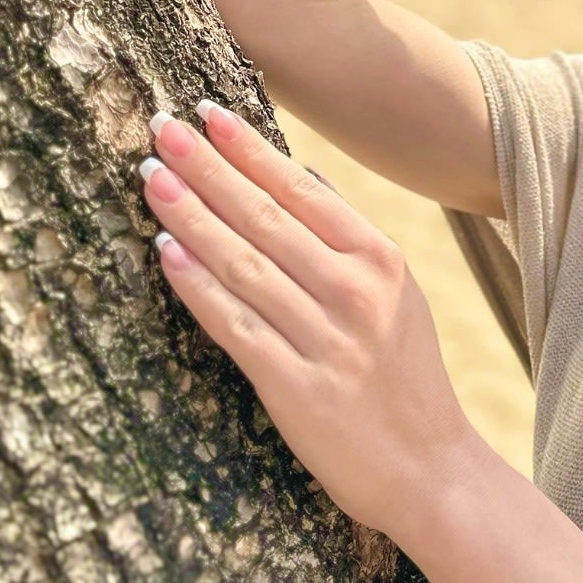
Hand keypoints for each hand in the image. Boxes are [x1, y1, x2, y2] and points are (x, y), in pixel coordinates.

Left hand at [135, 99, 483, 543]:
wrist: (431, 469)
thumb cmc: (406, 379)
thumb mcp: (398, 296)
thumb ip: (350, 242)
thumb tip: (300, 179)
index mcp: (382, 261)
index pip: (302, 190)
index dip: (249, 150)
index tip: (208, 113)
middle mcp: (356, 292)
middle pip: (265, 217)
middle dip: (207, 168)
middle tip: (160, 128)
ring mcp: (327, 339)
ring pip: (243, 263)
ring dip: (190, 215)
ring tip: (151, 177)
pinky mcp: (297, 387)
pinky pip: (235, 324)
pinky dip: (197, 285)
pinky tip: (165, 251)